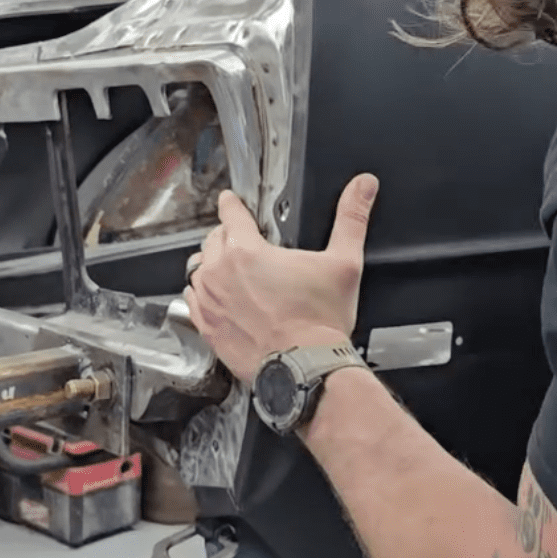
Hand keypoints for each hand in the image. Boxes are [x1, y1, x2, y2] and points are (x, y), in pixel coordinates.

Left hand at [184, 174, 379, 384]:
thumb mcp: (344, 263)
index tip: (230, 201)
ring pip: (199, 269)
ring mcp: (209, 302)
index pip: (230, 214)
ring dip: (211, 264)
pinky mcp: (206, 328)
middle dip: (226, 236)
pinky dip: (202, 294)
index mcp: (246, 250)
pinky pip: (193, 301)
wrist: (305, 371)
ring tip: (228, 267)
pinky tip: (216, 296)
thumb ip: (351, 219)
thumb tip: (363, 186)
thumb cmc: (321, 321)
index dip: (231, 204)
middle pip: (213, 241)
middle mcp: (220, 273)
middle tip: (241, 240)